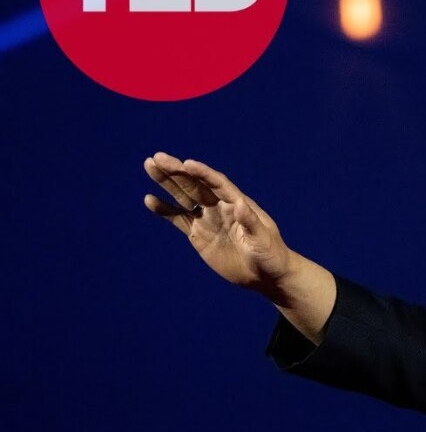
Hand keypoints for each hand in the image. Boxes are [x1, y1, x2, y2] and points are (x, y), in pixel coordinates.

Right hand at [143, 152, 293, 297]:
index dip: (202, 173)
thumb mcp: (262, 239)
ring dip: (167, 182)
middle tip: (156, 157)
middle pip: (195, 184)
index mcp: (238, 202)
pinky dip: (164, 209)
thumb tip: (240, 203)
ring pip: (183, 196)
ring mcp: (208, 218)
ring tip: (150, 166)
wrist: (264, 274)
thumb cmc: (270, 254)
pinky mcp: (198, 233)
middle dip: (176, 171)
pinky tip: (149, 199)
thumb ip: (250, 222)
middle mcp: (220, 206)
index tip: (186, 163)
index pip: (217, 183)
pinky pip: (178, 218)